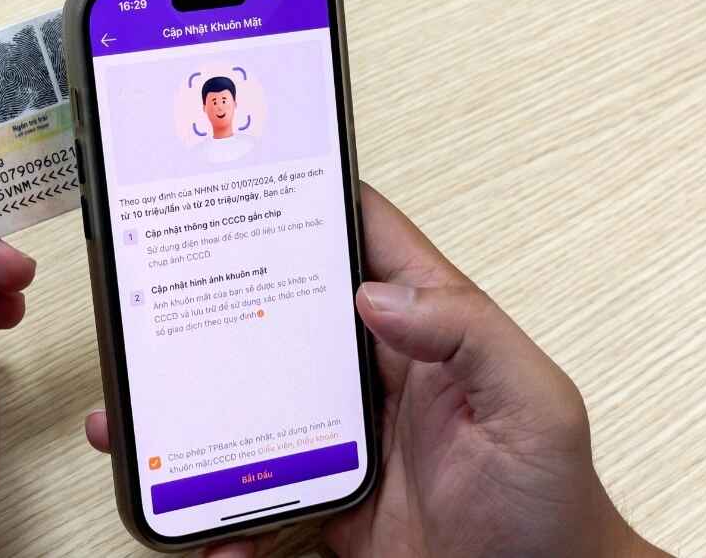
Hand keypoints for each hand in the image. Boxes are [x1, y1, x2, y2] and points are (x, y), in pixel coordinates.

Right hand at [85, 183, 667, 557]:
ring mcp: (342, 433)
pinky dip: (226, 503)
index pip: (366, 241)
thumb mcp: (535, 407)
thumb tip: (377, 294)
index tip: (247, 182)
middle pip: (285, 315)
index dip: (312, 200)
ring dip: (202, 408)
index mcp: (429, 330)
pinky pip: (258, 484)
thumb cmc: (553, 508)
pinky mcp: (323, 491)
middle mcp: (376, 371)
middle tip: (163, 307)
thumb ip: (471, 335)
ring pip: (254, 397)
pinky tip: (213, 525)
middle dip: (222, 305)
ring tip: (152, 427)